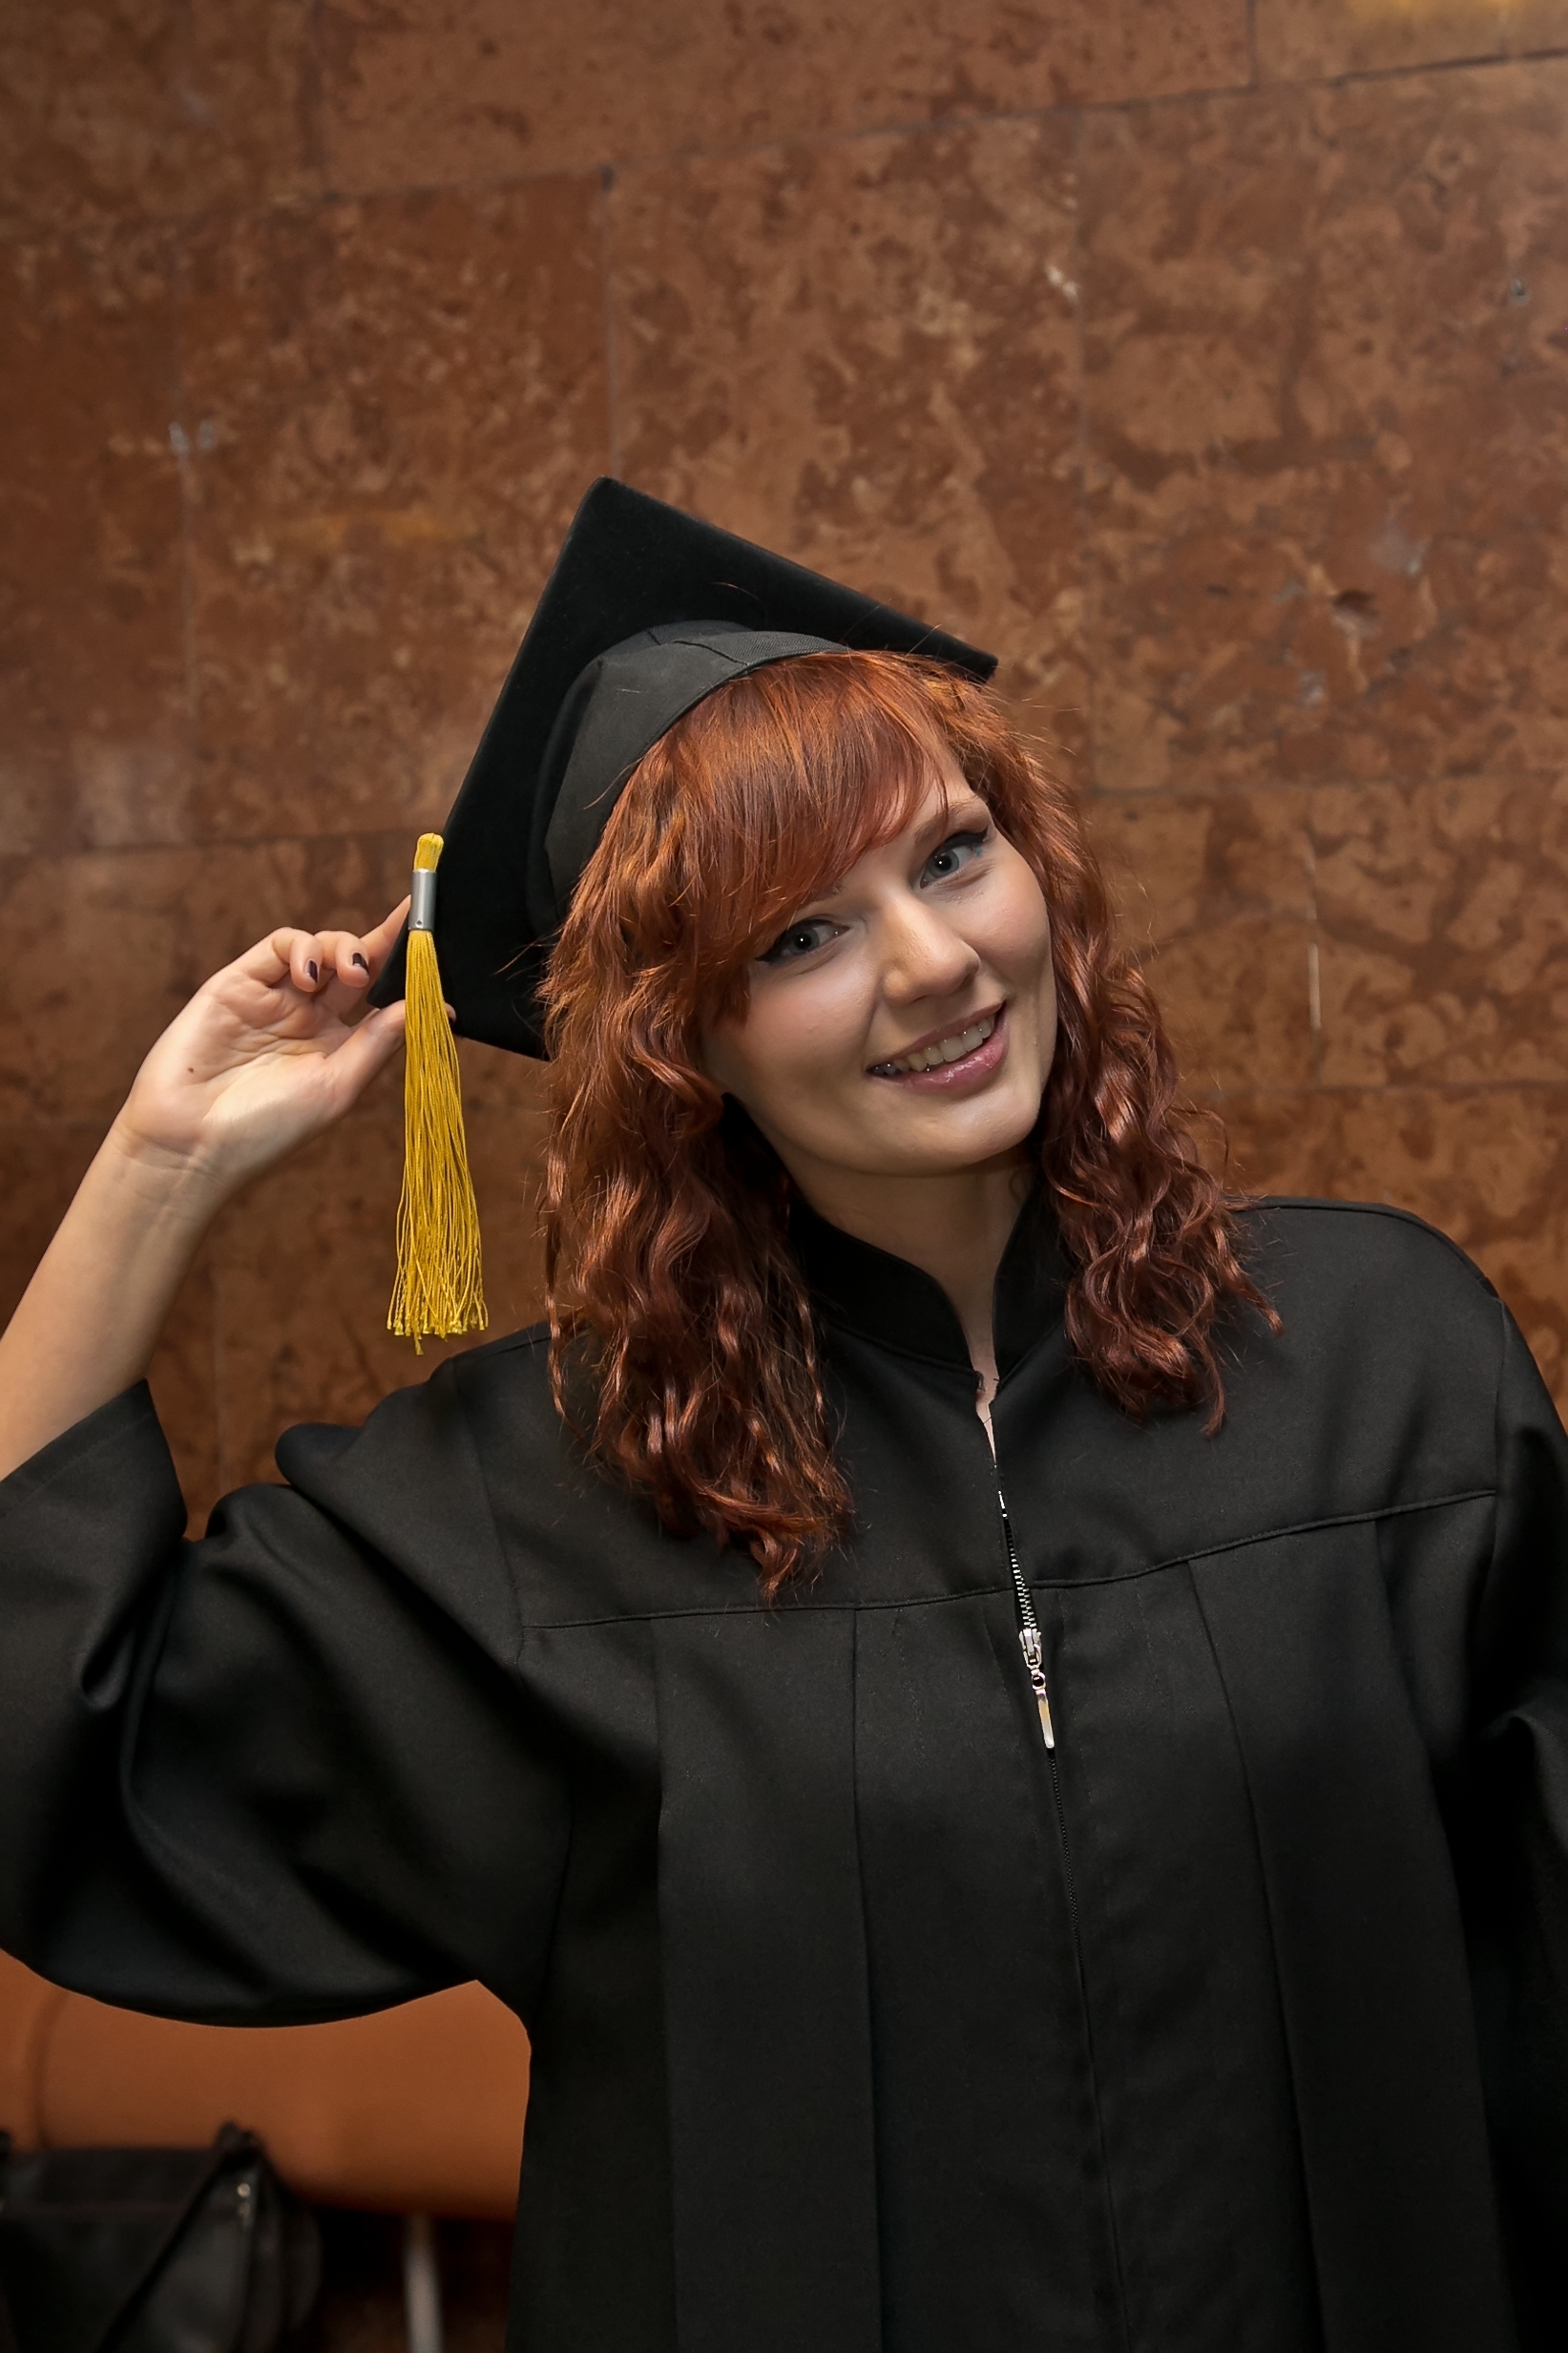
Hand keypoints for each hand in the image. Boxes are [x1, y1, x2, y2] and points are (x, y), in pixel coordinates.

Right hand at [110, 901, 410, 1201]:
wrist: (192, 1142)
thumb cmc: (265, 1129)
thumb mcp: (336, 1088)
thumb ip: (378, 1043)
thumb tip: (432, 1008)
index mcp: (337, 1044)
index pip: (380, 996)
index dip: (406, 968)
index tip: (434, 940)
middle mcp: (308, 1017)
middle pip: (355, 962)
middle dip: (383, 944)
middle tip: (403, 947)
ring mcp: (273, 997)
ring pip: (320, 946)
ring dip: (343, 946)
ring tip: (350, 972)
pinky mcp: (238, 982)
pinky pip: (278, 946)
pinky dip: (301, 947)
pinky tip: (309, 973)